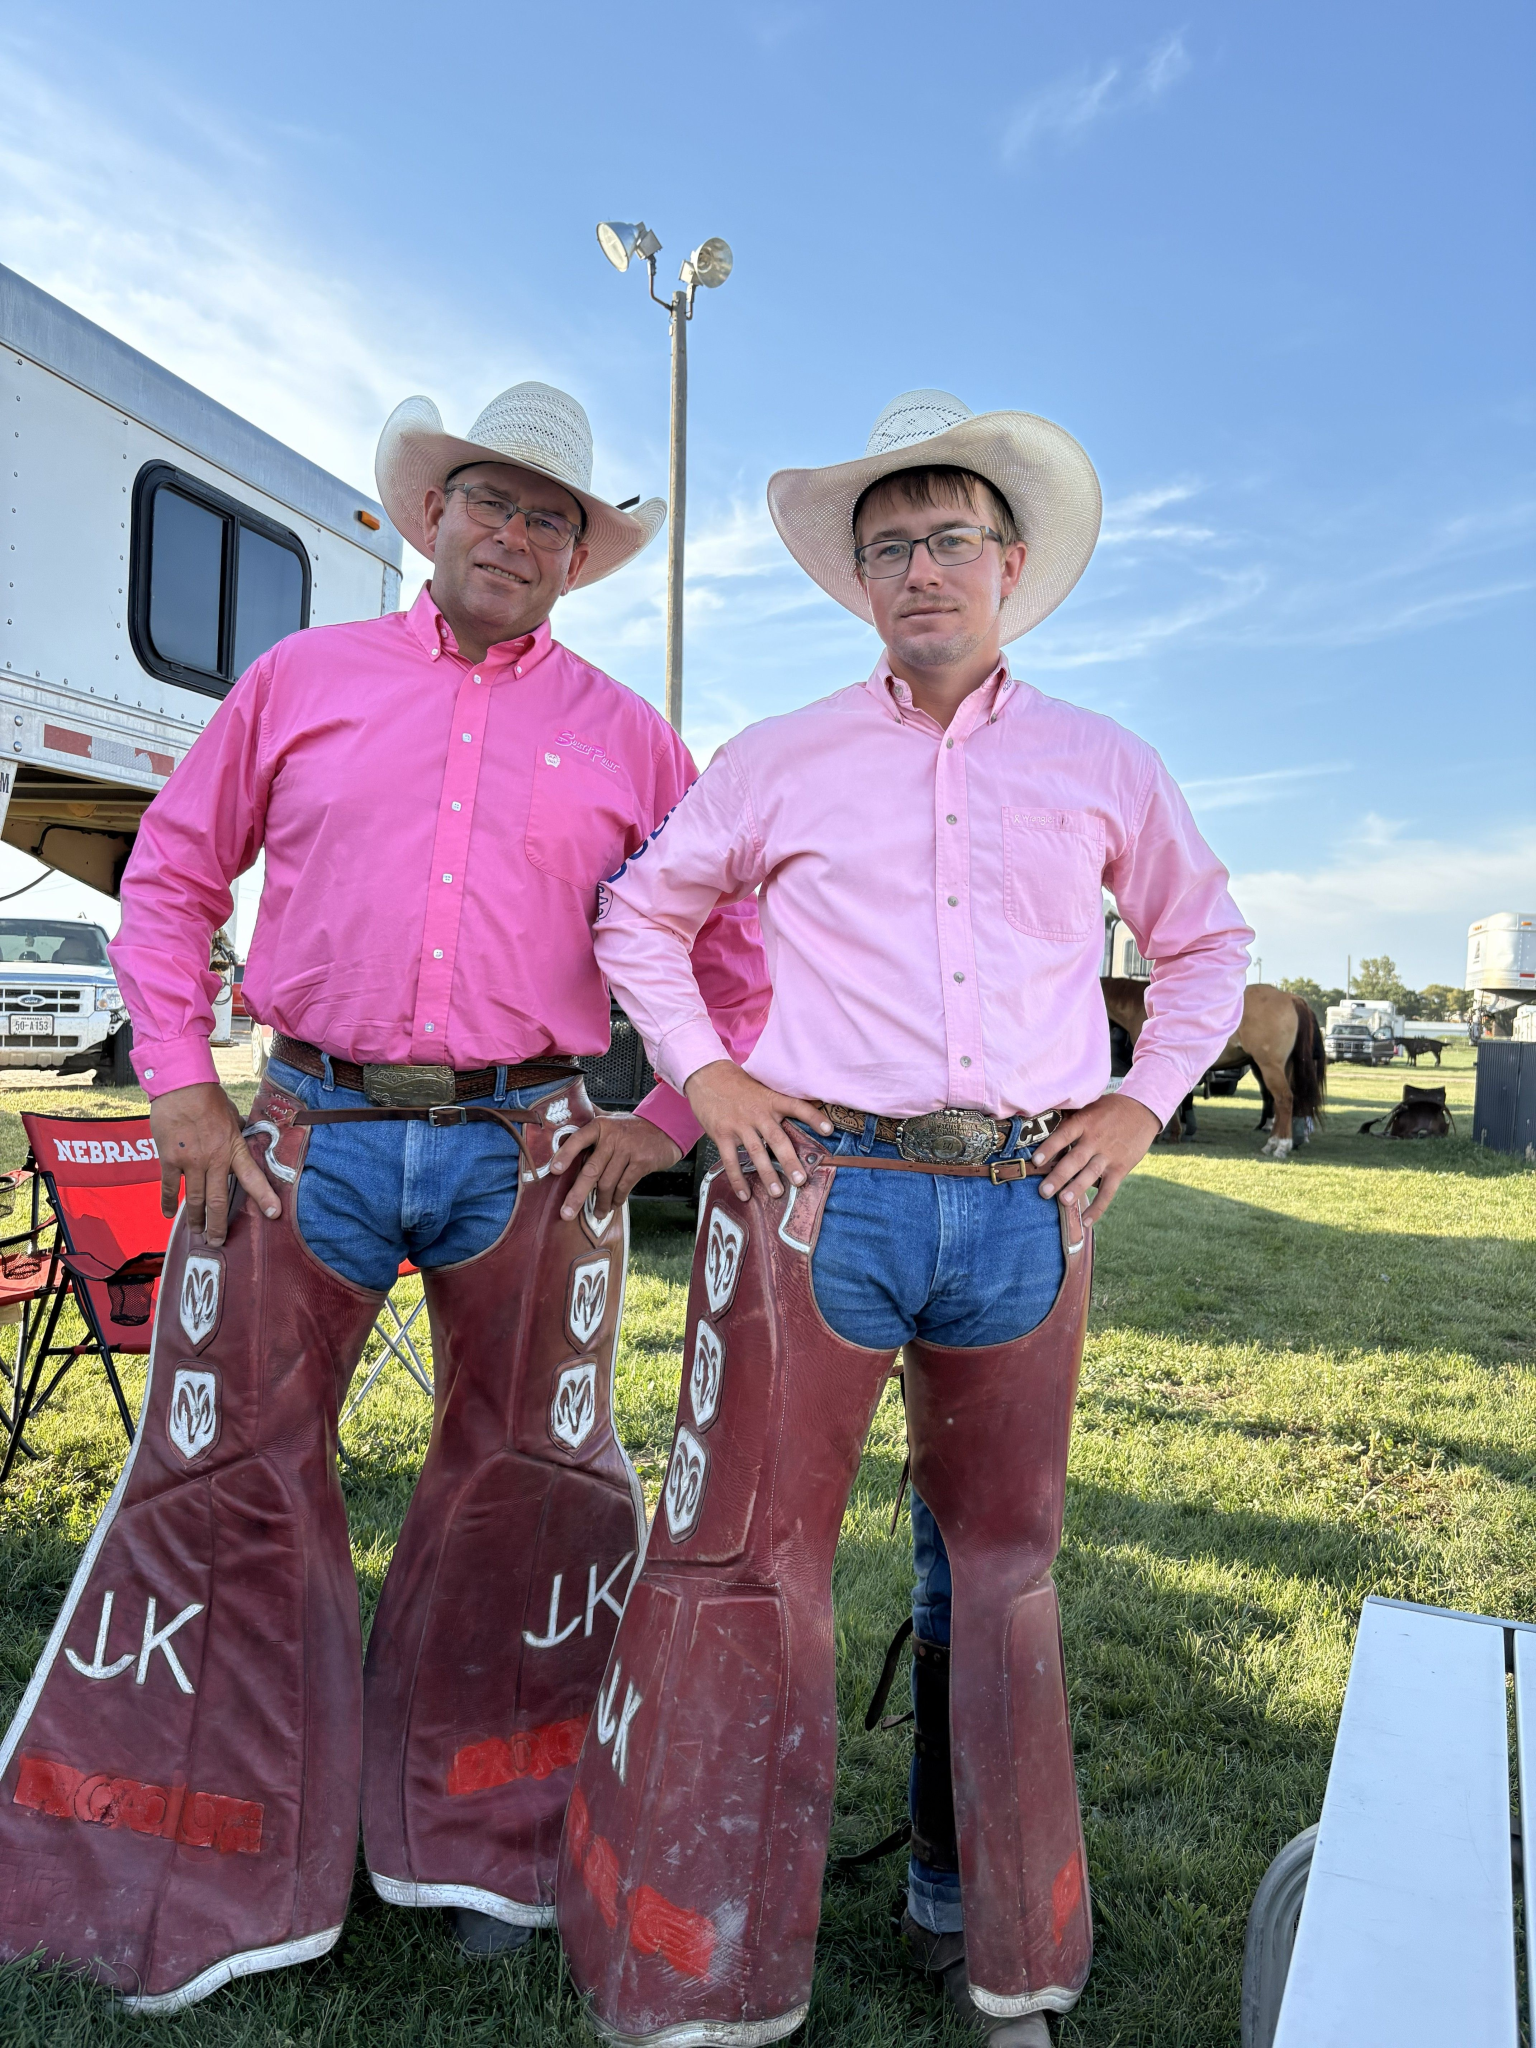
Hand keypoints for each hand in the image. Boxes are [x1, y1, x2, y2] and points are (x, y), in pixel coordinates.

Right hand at [149, 1081, 281, 1244]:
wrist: (181, 1087)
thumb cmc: (208, 1098)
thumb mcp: (232, 1116)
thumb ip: (235, 1134)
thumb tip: (241, 1138)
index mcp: (233, 1148)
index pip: (253, 1177)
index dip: (265, 1197)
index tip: (274, 1213)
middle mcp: (213, 1160)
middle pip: (217, 1201)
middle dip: (218, 1225)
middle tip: (218, 1240)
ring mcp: (190, 1162)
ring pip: (194, 1200)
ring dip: (195, 1219)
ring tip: (197, 1232)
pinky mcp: (169, 1160)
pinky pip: (169, 1187)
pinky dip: (168, 1202)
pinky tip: (168, 1214)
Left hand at [552, 1112, 681, 1220]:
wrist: (665, 1128)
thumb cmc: (631, 1128)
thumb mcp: (610, 1118)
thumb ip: (590, 1119)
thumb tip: (562, 1122)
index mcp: (600, 1126)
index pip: (578, 1139)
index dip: (565, 1154)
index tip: (554, 1171)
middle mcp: (613, 1137)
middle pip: (591, 1170)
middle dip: (577, 1194)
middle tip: (566, 1213)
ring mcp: (628, 1150)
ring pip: (608, 1183)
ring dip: (600, 1202)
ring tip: (597, 1213)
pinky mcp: (642, 1162)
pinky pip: (624, 1186)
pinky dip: (617, 1199)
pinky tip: (612, 1206)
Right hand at [683, 1060, 832, 1201]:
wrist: (707, 1076)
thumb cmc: (738, 1086)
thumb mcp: (762, 1089)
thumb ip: (777, 1105)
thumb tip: (800, 1122)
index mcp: (771, 1100)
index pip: (797, 1107)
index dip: (814, 1117)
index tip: (829, 1129)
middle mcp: (757, 1113)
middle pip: (777, 1139)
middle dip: (790, 1161)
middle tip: (800, 1180)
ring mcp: (739, 1124)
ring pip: (756, 1152)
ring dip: (767, 1175)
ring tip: (777, 1193)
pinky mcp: (721, 1133)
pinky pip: (731, 1160)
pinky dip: (738, 1179)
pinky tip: (745, 1194)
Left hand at [1028, 1092, 1161, 1223]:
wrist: (1142, 1109)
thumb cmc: (1109, 1109)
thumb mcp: (1089, 1107)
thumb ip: (1071, 1121)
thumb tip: (1042, 1130)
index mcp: (1085, 1122)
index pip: (1064, 1135)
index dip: (1050, 1148)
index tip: (1036, 1161)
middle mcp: (1096, 1140)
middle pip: (1075, 1160)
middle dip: (1059, 1176)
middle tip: (1044, 1192)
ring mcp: (1109, 1155)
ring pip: (1090, 1175)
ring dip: (1077, 1189)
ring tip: (1063, 1202)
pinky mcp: (1121, 1168)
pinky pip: (1108, 1190)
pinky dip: (1098, 1207)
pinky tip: (1086, 1221)